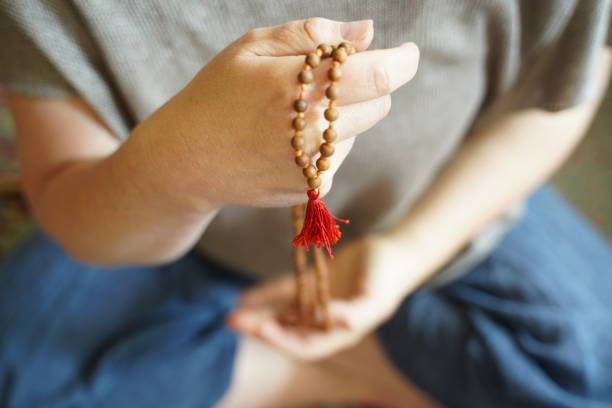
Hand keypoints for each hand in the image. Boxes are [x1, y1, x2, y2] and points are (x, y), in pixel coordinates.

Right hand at [122, 18, 418, 211]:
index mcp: (298, 89)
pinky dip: (328, 142)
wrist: (188, 160)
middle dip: (367, 85)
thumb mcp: (253, 47)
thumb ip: (313, 35)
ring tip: (293, 114)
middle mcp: (312, 133)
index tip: (407, 52)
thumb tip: (367, 33)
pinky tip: (289, 140)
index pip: (378, 76)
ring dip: (344, 115)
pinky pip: (341, 156)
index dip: (402, 61)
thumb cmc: (217, 94)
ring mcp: (314, 166)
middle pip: (379, 103)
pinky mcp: (312, 189)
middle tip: (330, 79)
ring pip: (360, 130)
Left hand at [226, 234, 415, 360]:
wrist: (392, 253)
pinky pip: (284, 292)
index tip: (261, 328)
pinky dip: (265, 295)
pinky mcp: (313, 284)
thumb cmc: (387, 278)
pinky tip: (245, 296)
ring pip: (281, 314)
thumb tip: (334, 324)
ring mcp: (316, 303)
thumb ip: (356, 314)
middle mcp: (323, 322)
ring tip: (233, 314)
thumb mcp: (375, 298)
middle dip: (260, 329)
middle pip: (287, 332)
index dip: (282, 340)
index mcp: (338, 333)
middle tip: (233, 321)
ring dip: (258, 315)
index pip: (304, 345)